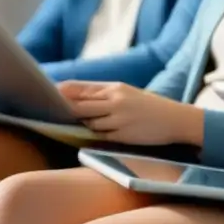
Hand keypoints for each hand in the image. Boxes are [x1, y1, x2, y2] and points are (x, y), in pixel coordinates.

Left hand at [60, 81, 202, 145]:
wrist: (176, 120)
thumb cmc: (150, 106)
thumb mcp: (128, 93)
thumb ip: (103, 95)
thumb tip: (74, 97)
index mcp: (116, 88)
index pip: (79, 88)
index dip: (60, 93)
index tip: (47, 97)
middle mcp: (115, 101)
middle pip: (78, 106)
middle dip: (64, 111)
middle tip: (50, 114)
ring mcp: (119, 118)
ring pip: (88, 122)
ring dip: (82, 125)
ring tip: (75, 126)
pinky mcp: (123, 134)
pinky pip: (100, 135)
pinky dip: (94, 135)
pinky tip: (93, 135)